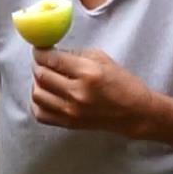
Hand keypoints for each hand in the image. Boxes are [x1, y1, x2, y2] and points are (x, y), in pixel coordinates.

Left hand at [31, 49, 155, 136]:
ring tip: (46, 78)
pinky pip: (40, 113)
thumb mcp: (102, 59)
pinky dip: (38, 102)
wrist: (135, 113)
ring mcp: (71, 111)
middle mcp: (77, 93)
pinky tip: (47, 95)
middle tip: (43, 61)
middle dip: (38, 65)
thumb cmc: (123, 84)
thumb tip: (52, 52)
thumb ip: (75, 55)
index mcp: (88, 73)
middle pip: (41, 75)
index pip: (51, 59)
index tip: (39, 49)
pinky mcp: (68, 124)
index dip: (40, 52)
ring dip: (37, 83)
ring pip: (37, 94)